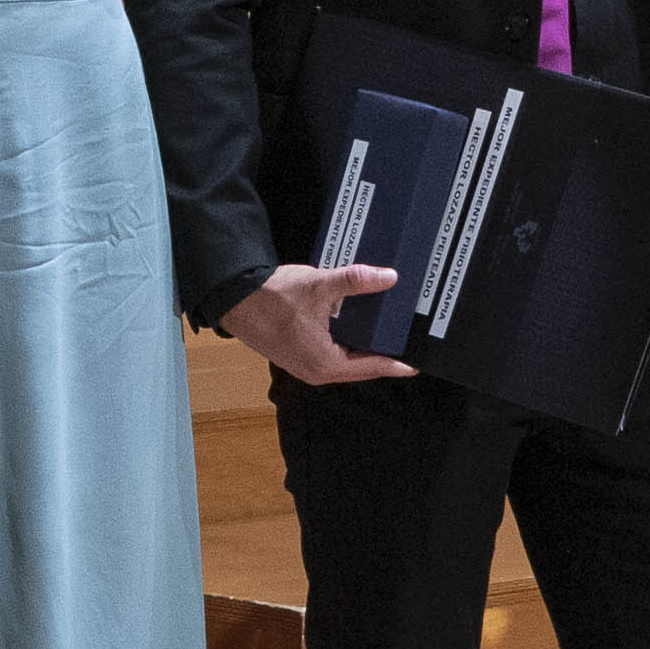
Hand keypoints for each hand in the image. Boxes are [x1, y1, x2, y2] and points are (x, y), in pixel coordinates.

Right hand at [224, 260, 409, 388]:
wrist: (233, 299)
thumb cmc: (271, 298)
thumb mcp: (319, 286)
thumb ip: (355, 281)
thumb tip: (388, 277)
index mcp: (325, 362)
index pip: (372, 366)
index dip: (396, 363)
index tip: (416, 363)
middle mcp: (316, 371)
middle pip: (360, 367)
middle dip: (382, 355)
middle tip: (404, 342)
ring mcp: (305, 366)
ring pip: (345, 361)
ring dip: (363, 349)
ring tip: (385, 334)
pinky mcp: (297, 356)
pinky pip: (331, 355)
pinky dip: (346, 344)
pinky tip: (354, 327)